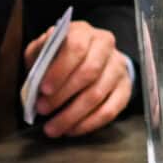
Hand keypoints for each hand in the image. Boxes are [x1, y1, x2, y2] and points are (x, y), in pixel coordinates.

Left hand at [24, 19, 131, 139]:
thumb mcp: (45, 48)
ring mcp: (118, 68)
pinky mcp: (125, 89)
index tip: (43, 89)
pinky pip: (110, 111)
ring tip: (53, 127)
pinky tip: (72, 129)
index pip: (76, 47)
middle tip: (43, 110)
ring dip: (73, 114)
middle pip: (89, 72)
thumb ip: (39, 55)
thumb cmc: (62, 55)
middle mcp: (105, 46)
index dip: (60, 70)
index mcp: (84, 32)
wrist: (91, 58)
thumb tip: (36, 72)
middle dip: (63, 95)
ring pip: (98, 94)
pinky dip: (89, 123)